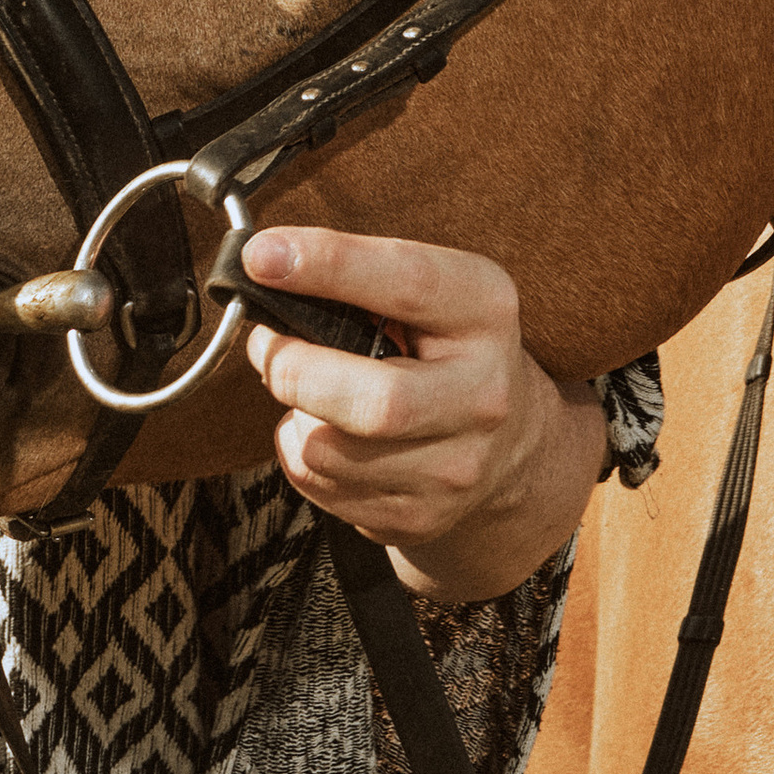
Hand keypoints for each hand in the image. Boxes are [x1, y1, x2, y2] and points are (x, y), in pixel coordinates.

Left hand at [237, 226, 604, 603]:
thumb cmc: (444, 349)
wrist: (510, 442)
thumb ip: (360, 280)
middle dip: (296, 372)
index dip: (330, 264)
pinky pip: (323, 490)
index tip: (263, 255)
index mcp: (485, 312)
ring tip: (308, 392)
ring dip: (294, 416)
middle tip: (266, 346)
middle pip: (375, 403)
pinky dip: (302, 456)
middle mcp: (484, 394)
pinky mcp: (422, 517)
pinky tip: (327, 432)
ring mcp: (457, 466)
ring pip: (331, 453)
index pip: (408, 283)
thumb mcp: (430, 295)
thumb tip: (268, 267)